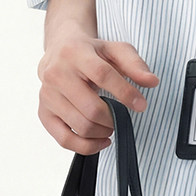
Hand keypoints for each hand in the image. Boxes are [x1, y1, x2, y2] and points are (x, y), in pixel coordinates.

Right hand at [37, 28, 158, 153]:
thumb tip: (152, 82)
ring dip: (103, 132)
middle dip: (113, 118)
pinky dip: (86, 146)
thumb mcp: (115, 50)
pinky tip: (100, 141)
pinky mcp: (44, 112)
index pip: (103, 75)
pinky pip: (64, 139)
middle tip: (122, 117)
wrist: (59, 51)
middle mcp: (57, 74)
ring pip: (80, 126)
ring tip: (111, 125)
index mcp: (76, 54)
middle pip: (91, 108)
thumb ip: (135, 65)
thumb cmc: (90, 53)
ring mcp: (47, 95)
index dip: (125, 93)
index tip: (141, 105)